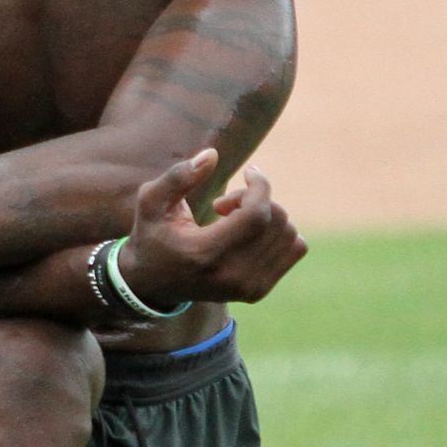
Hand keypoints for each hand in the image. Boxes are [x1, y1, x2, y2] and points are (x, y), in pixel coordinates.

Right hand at [119, 150, 307, 308]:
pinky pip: (295, 248)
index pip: (257, 215)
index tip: (248, 173)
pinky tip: (252, 234)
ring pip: (289, 233)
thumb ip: (178, 177)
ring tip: (235, 219)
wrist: (153, 285)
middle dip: (257, 199)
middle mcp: (232, 277)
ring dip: (268, 216)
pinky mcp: (259, 291)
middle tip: (225, 204)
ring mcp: (249, 288)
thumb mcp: (151, 202)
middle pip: (276, 220)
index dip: (260, 186)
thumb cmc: (153, 236)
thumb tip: (212, 154)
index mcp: (206, 254)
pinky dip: (280, 232)